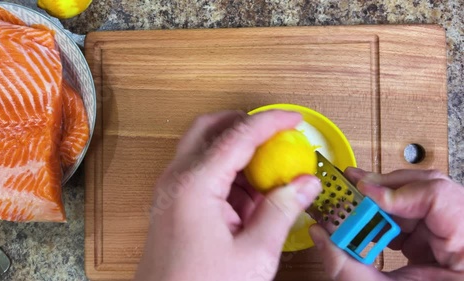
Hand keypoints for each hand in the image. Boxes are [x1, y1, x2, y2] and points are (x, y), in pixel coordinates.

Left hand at [134, 110, 320, 280]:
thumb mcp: (254, 252)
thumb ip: (282, 210)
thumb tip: (305, 183)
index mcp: (194, 185)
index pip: (238, 136)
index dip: (270, 123)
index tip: (294, 119)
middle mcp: (177, 181)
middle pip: (209, 130)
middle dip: (244, 125)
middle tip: (275, 133)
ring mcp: (172, 192)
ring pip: (205, 151)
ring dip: (237, 152)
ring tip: (270, 173)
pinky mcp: (174, 206)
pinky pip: (202, 175)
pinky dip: (227, 175)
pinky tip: (251, 197)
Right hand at [309, 168, 463, 280]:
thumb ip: (347, 265)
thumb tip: (319, 233)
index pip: (438, 198)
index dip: (398, 192)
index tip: (363, 193)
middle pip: (429, 190)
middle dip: (386, 189)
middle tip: (353, 188)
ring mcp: (456, 236)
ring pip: (420, 198)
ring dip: (384, 201)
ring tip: (355, 204)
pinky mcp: (442, 240)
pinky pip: (415, 216)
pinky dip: (388, 217)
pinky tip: (370, 223)